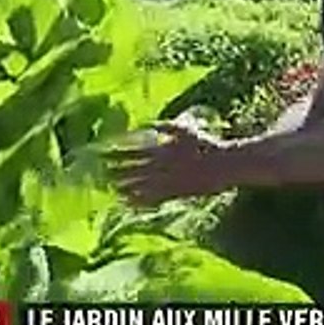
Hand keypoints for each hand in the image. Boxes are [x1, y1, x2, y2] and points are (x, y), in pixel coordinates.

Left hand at [113, 121, 233, 205]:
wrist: (225, 164)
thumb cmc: (206, 143)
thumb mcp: (186, 128)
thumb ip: (165, 126)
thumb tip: (148, 123)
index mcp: (163, 148)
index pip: (132, 150)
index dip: (116, 152)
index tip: (101, 152)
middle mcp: (163, 166)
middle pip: (132, 169)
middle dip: (115, 169)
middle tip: (99, 170)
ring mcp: (168, 181)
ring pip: (139, 185)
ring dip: (124, 186)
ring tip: (111, 187)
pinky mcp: (174, 193)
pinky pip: (152, 198)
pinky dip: (138, 200)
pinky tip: (127, 202)